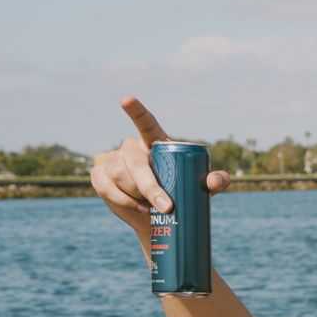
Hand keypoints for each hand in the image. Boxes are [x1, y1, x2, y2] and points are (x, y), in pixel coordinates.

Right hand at [89, 97, 230, 259]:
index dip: (136, 111)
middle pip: (136, 162)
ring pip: (121, 176)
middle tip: (168, 207)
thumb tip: (217, 181)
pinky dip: (124, 201)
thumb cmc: (180, 194)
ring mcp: (112, 160)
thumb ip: (214, 181)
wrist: (158, 217)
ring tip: (153, 207)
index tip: (127, 99)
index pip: (145, 123)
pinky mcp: (99, 175)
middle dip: (150, 187)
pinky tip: (138, 207)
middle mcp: (132, 147)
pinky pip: (108, 188)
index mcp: (155, 142)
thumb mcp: (199, 188)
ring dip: (138, 196)